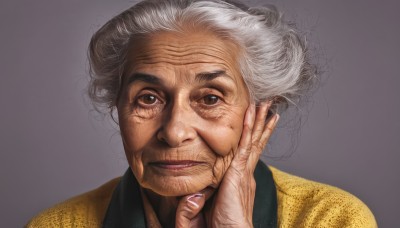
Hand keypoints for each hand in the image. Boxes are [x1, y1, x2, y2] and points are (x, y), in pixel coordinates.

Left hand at [175, 102, 278, 226]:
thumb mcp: (203, 211)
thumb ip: (198, 202)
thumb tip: (194, 196)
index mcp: (240, 181)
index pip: (248, 154)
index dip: (254, 138)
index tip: (258, 124)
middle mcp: (246, 174)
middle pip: (255, 143)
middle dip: (262, 124)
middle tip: (269, 107)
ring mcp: (244, 172)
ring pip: (253, 140)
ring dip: (259, 120)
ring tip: (266, 104)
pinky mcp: (239, 173)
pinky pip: (244, 145)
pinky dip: (249, 128)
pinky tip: (251, 113)